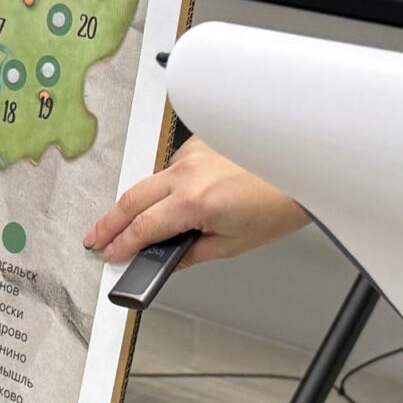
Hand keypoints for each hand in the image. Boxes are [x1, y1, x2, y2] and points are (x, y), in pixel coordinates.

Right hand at [82, 137, 308, 267]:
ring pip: (153, 181)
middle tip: (95, 238)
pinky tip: (186, 196)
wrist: (307, 169)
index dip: (121, 244)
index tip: (108, 253)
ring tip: (135, 223)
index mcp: (195, 202)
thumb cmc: (280, 204)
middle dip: (109, 222)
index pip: (143, 227)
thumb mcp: (234, 244)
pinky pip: (174, 167)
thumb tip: (168, 259)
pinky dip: (173, 184)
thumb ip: (192, 253)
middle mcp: (188, 173)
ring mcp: (192, 154)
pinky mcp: (200, 144)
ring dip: (142, 203)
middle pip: (132, 199)